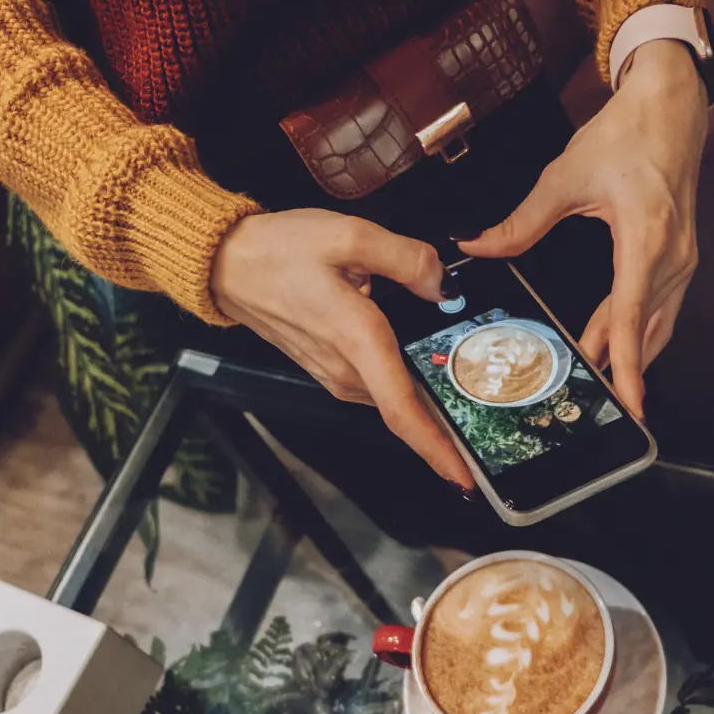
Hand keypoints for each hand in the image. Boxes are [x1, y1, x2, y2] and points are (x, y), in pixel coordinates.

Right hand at [211, 209, 472, 487]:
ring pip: (391, 397)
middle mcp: (346, 370)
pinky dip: (401, 387)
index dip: (436, 449)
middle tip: (486, 436)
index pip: (402, 410)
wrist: (226, 265)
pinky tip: (422, 370)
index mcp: (358, 342)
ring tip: (465, 404)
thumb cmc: (280, 251)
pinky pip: (375, 385)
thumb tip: (442, 285)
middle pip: (405, 411)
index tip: (464, 478)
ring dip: (424, 405)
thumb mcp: (347, 235)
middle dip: (445, 428)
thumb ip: (405, 258)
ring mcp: (334, 374)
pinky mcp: (328, 369)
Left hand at [459, 40, 707, 416]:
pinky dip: (640, 334)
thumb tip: (476, 245)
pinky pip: (662, 311)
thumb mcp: (564, 176)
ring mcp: (683, 261)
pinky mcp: (681, 259)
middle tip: (587, 399)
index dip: (625, 364)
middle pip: (642, 331)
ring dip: (629, 355)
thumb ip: (520, 222)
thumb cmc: (626, 134)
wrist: (671, 104)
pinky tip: (619, 347)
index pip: (630, 316)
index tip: (629, 403)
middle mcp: (672, 258)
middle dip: (616, 368)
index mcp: (644, 239)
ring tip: (599, 381)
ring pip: (657, 327)